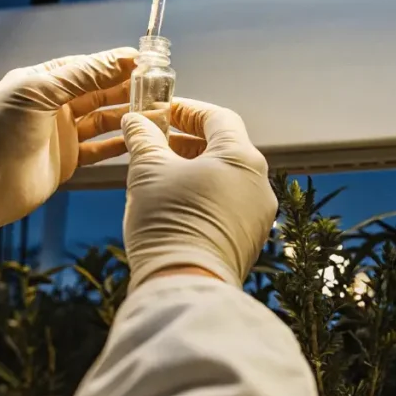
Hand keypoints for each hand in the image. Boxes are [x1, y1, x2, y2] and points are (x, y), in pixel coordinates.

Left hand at [0, 47, 138, 270]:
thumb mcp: (36, 93)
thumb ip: (80, 76)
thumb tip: (117, 60)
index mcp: (41, 81)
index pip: (86, 66)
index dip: (114, 63)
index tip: (144, 62)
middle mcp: (53, 105)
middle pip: (99, 91)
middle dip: (126, 87)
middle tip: (157, 86)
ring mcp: (61, 134)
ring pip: (103, 119)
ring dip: (128, 114)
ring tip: (155, 111)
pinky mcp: (68, 161)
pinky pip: (101, 149)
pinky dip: (120, 143)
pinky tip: (139, 138)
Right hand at [121, 98, 276, 288]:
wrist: (186, 285)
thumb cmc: (169, 222)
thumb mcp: (148, 170)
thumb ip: (144, 138)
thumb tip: (136, 122)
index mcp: (242, 158)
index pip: (218, 117)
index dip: (186, 110)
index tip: (161, 111)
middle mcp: (259, 184)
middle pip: (224, 148)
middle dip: (188, 141)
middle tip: (156, 141)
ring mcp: (258, 214)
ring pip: (226, 179)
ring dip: (195, 170)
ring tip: (160, 174)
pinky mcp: (250, 240)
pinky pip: (228, 206)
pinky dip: (205, 196)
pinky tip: (175, 205)